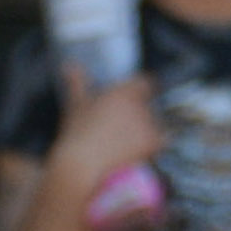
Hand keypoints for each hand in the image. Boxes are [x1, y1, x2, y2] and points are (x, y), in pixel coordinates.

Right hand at [52, 63, 162, 198]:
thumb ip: (77, 83)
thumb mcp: (76, 107)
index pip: (146, 82)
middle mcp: (140, 105)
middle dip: (138, 114)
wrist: (81, 166)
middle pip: (148, 105)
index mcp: (123, 92)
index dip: (141, 90)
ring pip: (153, 124)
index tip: (134, 99)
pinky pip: (160, 141)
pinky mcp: (155, 141)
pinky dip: (152, 146)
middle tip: (119, 129)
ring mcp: (149, 123)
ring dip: (144, 130)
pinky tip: (135, 153)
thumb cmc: (75, 135)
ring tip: (121, 144)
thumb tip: (70, 64)